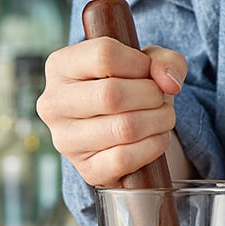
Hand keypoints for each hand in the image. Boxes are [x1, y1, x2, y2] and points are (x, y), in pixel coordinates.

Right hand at [36, 37, 189, 186]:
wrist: (122, 137)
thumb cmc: (132, 91)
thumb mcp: (148, 65)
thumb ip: (166, 61)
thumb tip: (169, 83)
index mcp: (60, 67)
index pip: (105, 55)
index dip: (139, 64)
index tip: (148, 73)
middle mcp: (54, 104)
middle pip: (113, 95)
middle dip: (151, 96)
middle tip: (161, 100)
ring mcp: (66, 141)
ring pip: (124, 128)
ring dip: (158, 121)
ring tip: (163, 118)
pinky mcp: (87, 170)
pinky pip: (126, 158)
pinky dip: (153, 146)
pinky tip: (157, 138)